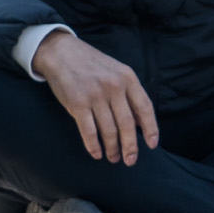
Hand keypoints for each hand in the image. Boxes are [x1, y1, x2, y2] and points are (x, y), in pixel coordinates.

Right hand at [30, 29, 158, 165]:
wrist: (61, 52)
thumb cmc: (91, 65)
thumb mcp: (116, 71)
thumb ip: (129, 93)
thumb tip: (142, 123)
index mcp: (127, 77)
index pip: (145, 107)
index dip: (151, 128)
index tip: (152, 145)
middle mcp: (113, 86)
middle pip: (128, 124)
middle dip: (130, 146)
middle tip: (130, 160)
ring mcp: (95, 94)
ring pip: (109, 130)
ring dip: (112, 148)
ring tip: (113, 157)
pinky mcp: (77, 103)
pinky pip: (89, 131)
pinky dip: (94, 146)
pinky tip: (97, 153)